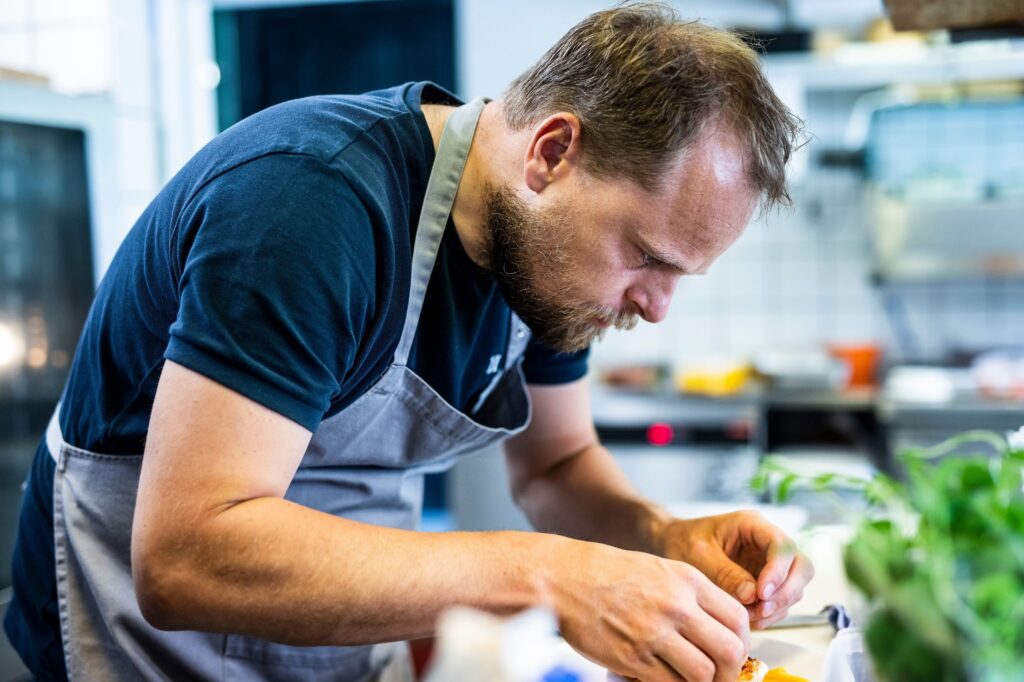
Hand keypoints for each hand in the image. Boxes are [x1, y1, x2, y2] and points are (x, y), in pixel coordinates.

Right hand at [545, 538, 749, 681]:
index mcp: (686, 580)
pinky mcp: (633, 657)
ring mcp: (654, 632)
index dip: (742, 642)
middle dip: (731, 671)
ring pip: (704, 673)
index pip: (738, 618)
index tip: (734, 651)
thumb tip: (714, 627)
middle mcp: (676, 606)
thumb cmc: (605, 572)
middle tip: (721, 676)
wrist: (563, 577)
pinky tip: (663, 678)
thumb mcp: (658, 569)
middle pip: (730, 650)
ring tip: (691, 680)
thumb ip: (689, 595)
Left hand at [658, 511, 814, 628]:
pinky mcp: (765, 582)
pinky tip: (749, 620)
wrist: (671, 545)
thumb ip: (724, 573)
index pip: (782, 545)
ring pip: (795, 587)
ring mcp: (768, 563)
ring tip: (749, 617)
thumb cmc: (682, 541)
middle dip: (786, 592)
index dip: (778, 571)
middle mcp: (766, 543)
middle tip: (762, 610)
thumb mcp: (698, 555)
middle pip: (801, 567)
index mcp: (752, 525)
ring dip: (777, 607)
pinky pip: (780, 602)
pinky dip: (769, 614)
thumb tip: (752, 596)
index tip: (761, 594)